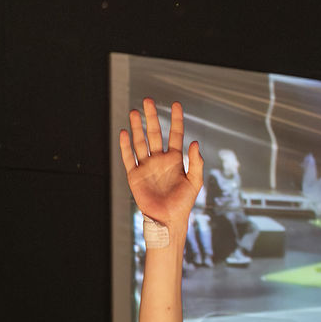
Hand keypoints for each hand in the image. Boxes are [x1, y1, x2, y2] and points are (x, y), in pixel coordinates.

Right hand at [119, 98, 203, 226]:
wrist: (167, 220)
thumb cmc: (183, 204)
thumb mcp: (194, 183)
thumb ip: (196, 163)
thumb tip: (195, 143)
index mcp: (175, 160)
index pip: (176, 134)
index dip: (176, 119)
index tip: (176, 104)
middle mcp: (160, 160)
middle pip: (155, 133)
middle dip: (151, 117)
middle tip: (148, 101)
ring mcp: (146, 166)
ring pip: (140, 142)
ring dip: (137, 127)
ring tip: (134, 112)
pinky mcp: (135, 175)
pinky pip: (129, 157)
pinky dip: (126, 146)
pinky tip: (124, 133)